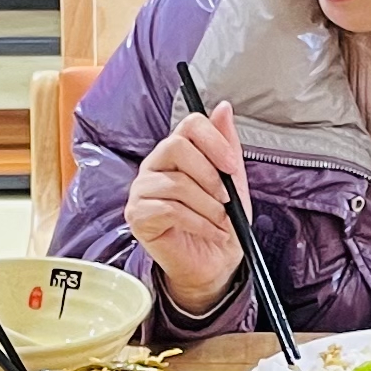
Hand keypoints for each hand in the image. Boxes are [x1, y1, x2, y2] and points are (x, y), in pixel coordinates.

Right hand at [123, 101, 248, 314]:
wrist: (215, 262)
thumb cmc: (221, 221)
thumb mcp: (233, 180)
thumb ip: (226, 144)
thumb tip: (223, 107)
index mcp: (178, 151)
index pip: (190, 124)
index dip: (214, 141)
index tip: (231, 165)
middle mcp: (156, 164)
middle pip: (177, 147)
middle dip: (210, 176)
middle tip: (225, 198)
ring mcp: (143, 189)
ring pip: (176, 183)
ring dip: (208, 206)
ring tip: (220, 222)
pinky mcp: (137, 215)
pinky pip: (168, 210)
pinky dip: (198, 222)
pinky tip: (210, 231)